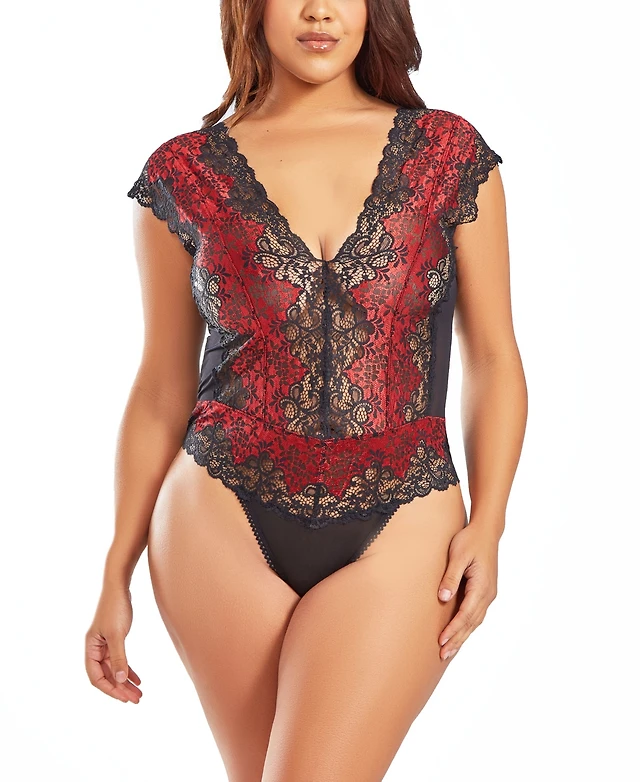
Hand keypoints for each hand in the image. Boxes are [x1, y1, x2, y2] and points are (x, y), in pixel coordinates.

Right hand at [85, 584, 141, 702]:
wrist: (120, 588)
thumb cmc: (115, 608)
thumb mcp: (117, 634)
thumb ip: (119, 657)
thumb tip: (121, 680)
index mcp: (90, 648)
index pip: (96, 677)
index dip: (109, 689)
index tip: (124, 698)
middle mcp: (95, 648)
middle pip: (106, 675)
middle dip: (120, 689)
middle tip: (136, 700)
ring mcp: (105, 645)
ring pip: (114, 669)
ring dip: (125, 681)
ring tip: (139, 693)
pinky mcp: (114, 640)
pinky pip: (120, 660)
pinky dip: (128, 670)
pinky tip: (138, 679)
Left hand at [437, 521, 498, 660]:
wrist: (486, 532)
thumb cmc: (470, 541)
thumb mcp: (458, 555)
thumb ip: (451, 577)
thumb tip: (443, 597)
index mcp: (481, 586)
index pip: (466, 614)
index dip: (453, 629)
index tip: (441, 641)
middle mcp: (488, 594)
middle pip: (471, 623)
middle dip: (457, 639)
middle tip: (442, 655)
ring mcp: (488, 594)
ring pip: (475, 621)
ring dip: (463, 636)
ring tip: (449, 650)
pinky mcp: (485, 591)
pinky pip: (476, 614)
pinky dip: (467, 626)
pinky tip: (459, 633)